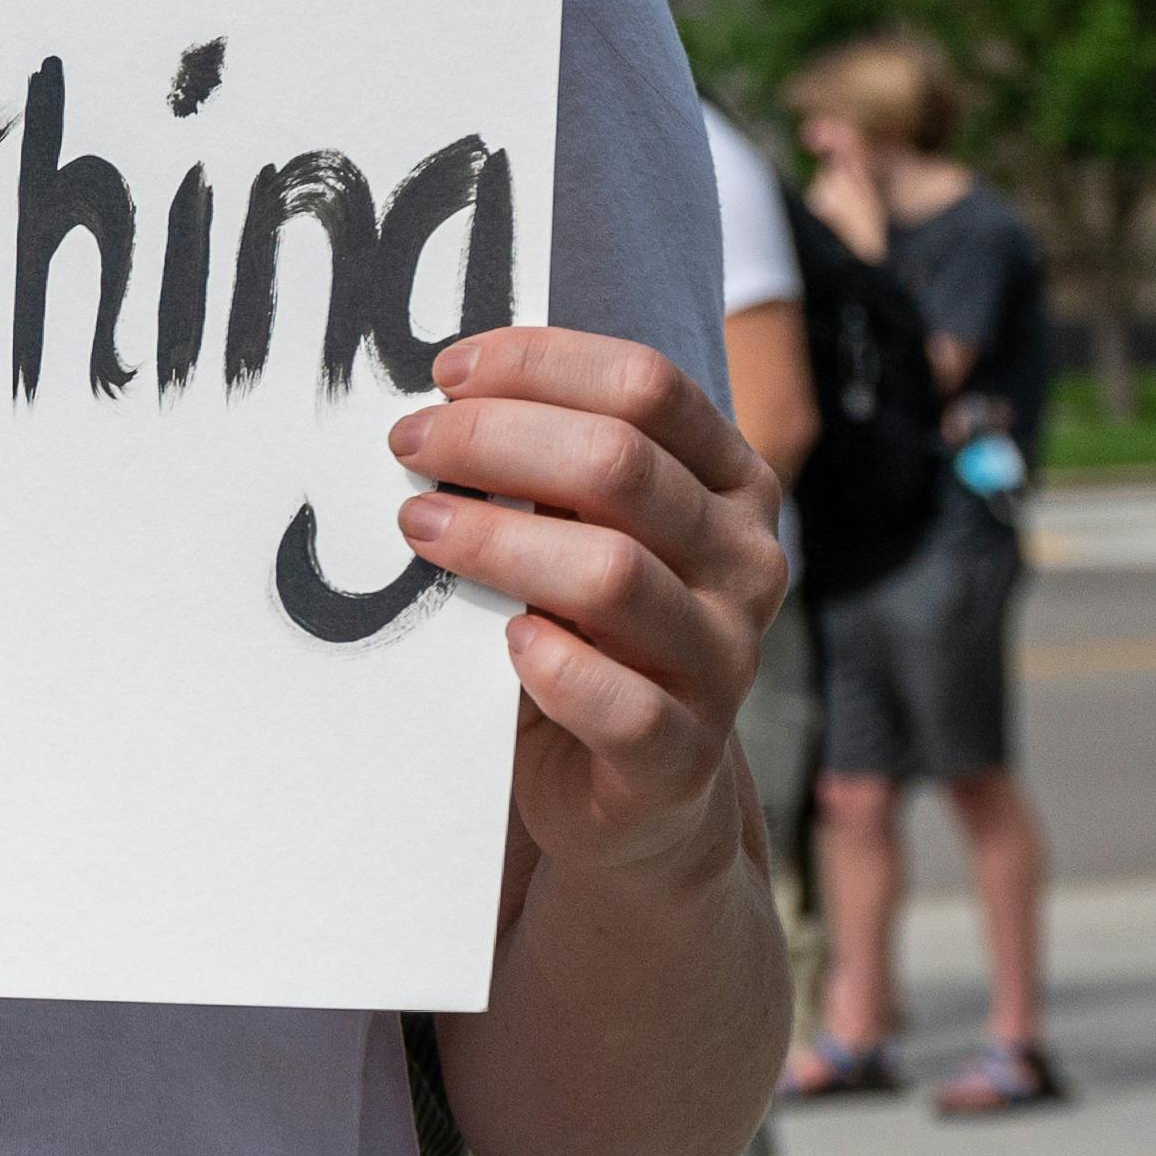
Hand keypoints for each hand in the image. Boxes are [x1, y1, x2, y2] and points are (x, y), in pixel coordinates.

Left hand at [385, 328, 783, 901]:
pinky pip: (621, 704)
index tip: (445, 373)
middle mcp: (746, 563)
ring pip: (613, 575)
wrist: (635, 791)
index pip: (647, 385)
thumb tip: (441, 394)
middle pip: (620, 465)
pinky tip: (502, 643)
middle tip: (409, 445)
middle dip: (493, 440)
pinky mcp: (682, 756)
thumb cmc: (591, 631)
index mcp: (731, 484)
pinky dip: (553, 667)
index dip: (539, 364)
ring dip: (495, 542)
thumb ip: (549, 466)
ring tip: (418, 527)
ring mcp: (724, 661)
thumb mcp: (583, 532)